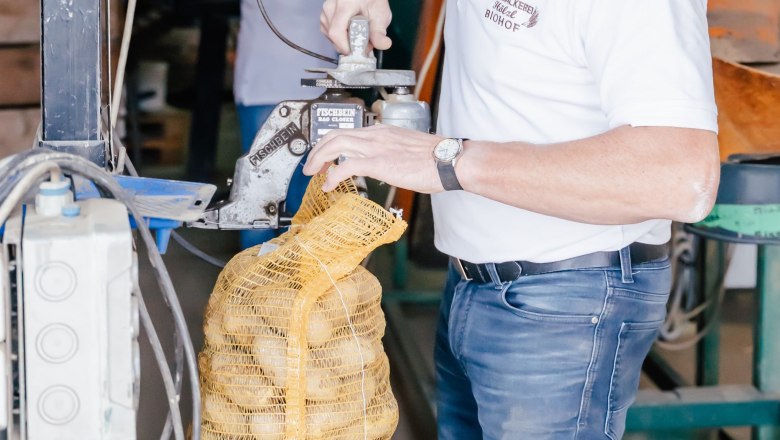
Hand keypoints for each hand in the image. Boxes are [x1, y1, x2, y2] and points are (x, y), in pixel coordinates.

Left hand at [303, 124, 445, 192]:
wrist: (450, 160)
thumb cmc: (437, 159)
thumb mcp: (409, 151)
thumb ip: (393, 154)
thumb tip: (387, 166)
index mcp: (383, 131)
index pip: (349, 132)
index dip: (331, 144)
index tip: (325, 157)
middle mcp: (376, 135)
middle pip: (335, 135)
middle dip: (318, 150)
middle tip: (310, 165)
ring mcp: (377, 147)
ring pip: (336, 145)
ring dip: (319, 159)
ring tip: (312, 173)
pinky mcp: (379, 162)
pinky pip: (346, 166)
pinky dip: (333, 175)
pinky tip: (329, 186)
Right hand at [321, 0, 392, 54]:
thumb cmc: (372, 0)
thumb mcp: (380, 14)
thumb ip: (380, 31)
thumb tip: (383, 44)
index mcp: (345, 4)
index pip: (336, 32)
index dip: (345, 46)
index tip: (357, 51)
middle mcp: (331, 6)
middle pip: (333, 35)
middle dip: (347, 44)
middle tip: (363, 42)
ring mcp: (325, 10)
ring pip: (329, 35)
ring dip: (343, 41)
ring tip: (357, 34)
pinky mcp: (324, 15)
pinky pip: (327, 32)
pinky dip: (338, 37)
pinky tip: (349, 32)